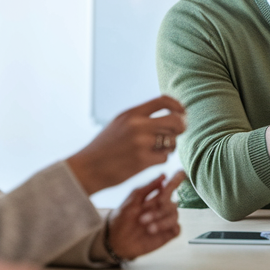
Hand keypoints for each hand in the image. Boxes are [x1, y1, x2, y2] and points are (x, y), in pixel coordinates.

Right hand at [66, 96, 186, 194]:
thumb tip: (168, 113)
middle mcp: (137, 125)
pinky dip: (161, 159)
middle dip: (181, 126)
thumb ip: (139, 117)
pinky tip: (151, 160)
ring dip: (171, 145)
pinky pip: (165, 157)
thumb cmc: (104, 148)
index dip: (178, 106)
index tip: (182, 113)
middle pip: (175, 120)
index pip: (164, 100)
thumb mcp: (119, 124)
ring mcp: (141, 142)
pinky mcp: (143, 160)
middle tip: (178, 133)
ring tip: (160, 149)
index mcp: (131, 113)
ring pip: (173, 140)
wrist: (88, 168)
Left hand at [104, 171, 185, 260]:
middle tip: (142, 218)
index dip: (177, 179)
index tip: (181, 172)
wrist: (116, 239)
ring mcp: (166, 221)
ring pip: (175, 216)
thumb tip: (163, 176)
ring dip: (161, 220)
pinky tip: (155, 231)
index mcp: (156, 198)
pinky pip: (177, 229)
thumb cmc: (122, 217)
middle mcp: (163, 208)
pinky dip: (168, 228)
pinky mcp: (167, 235)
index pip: (170, 187)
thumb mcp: (132, 201)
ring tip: (147, 227)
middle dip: (159, 210)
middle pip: (172, 203)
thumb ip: (148, 188)